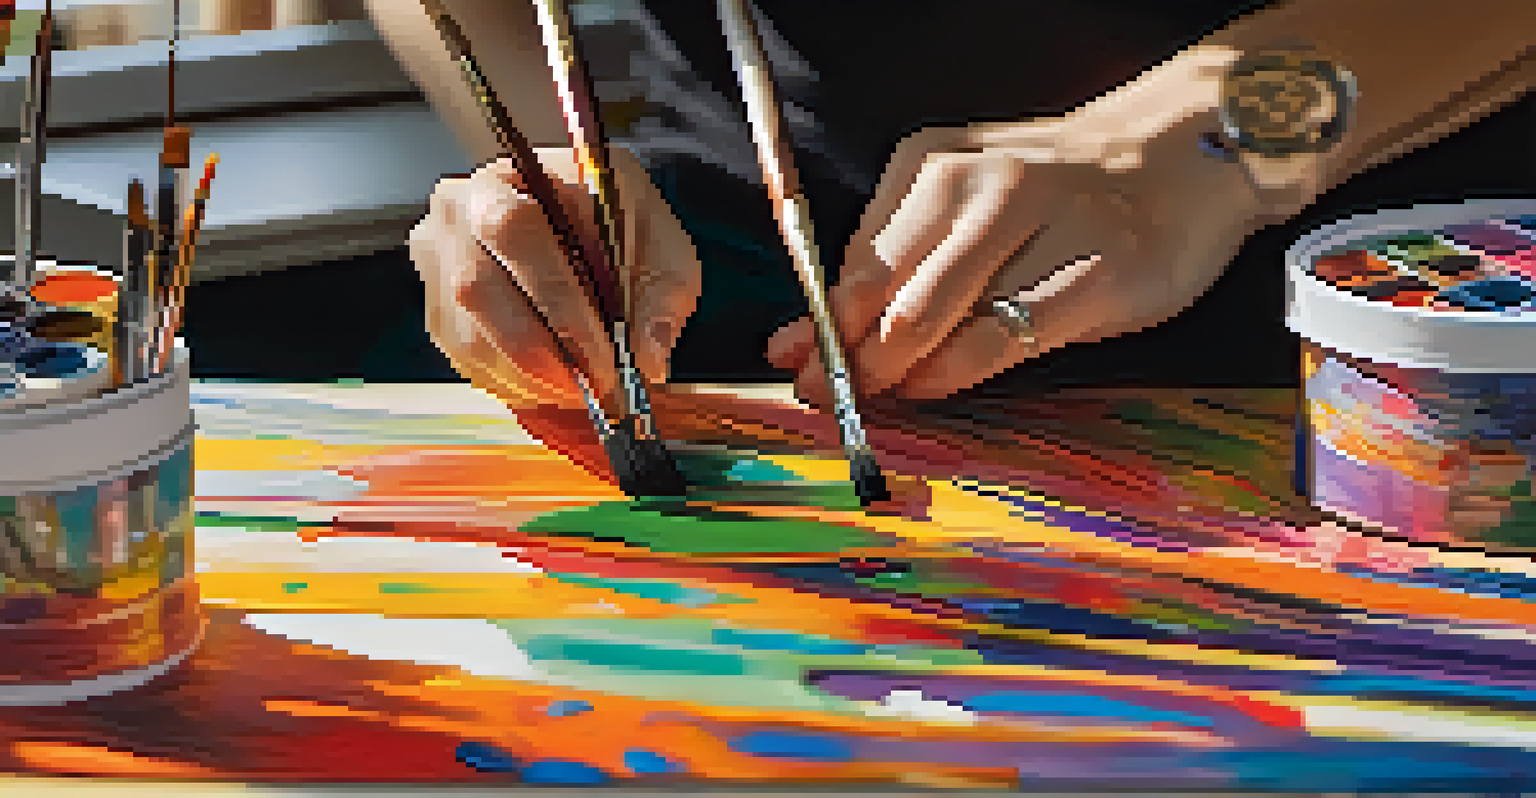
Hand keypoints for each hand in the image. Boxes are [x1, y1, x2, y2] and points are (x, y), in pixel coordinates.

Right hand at [411, 147, 701, 412]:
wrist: (584, 224)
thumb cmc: (622, 227)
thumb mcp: (662, 247)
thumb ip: (662, 297)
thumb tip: (647, 360)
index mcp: (511, 177)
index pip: (515, 232)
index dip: (558, 303)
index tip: (603, 356)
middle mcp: (458, 215)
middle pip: (478, 290)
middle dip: (544, 354)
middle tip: (595, 387)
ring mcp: (437, 264)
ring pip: (470, 339)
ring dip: (532, 378)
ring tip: (584, 389)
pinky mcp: (438, 311)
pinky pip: (468, 363)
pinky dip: (517, 386)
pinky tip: (556, 384)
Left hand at [766, 47, 1283, 404]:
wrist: (1180, 158)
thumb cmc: (1054, 198)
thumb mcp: (964, 207)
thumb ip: (889, 268)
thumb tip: (798, 341)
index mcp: (934, 163)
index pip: (856, 260)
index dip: (819, 324)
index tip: (791, 366)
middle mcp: (983, 185)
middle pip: (887, 293)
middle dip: (847, 358)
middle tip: (827, 399)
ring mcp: (1044, 223)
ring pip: (937, 318)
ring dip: (895, 371)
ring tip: (882, 397)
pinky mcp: (1098, 270)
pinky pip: (1003, 338)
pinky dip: (956, 373)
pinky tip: (937, 385)